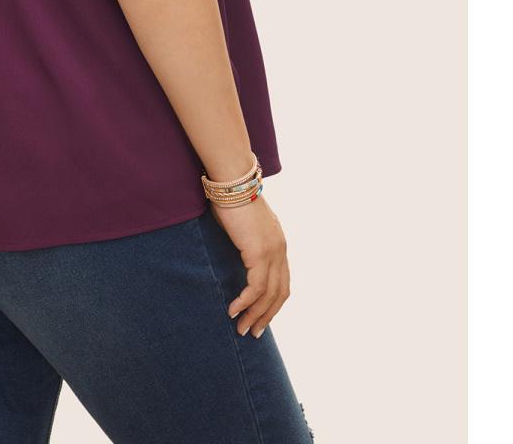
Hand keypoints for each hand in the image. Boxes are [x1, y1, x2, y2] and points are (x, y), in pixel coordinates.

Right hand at [209, 195, 289, 337]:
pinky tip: (234, 310)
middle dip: (266, 316)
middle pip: (280, 293)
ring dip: (254, 314)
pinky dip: (245, 302)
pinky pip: (255, 287)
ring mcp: (272, 252)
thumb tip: (234, 255)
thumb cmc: (231, 198)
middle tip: (252, 332)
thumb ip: (244, 241)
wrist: (232, 181)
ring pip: (268, 295)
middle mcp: (280, 250)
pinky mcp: (258, 253)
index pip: (282, 282)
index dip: (273, 303)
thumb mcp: (242, 225)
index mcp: (278, 244)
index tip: (260, 317)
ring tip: (241, 328)